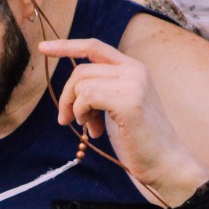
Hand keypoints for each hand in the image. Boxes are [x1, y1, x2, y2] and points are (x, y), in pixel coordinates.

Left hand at [41, 37, 208, 204]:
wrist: (165, 163)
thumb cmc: (140, 140)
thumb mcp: (119, 107)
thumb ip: (102, 91)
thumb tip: (72, 90)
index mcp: (134, 68)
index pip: (94, 47)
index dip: (67, 46)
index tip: (43, 48)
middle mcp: (135, 70)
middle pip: (80, 70)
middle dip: (67, 96)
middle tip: (68, 121)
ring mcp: (133, 83)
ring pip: (81, 83)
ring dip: (75, 109)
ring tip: (88, 128)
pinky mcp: (128, 101)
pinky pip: (86, 97)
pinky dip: (81, 114)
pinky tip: (94, 131)